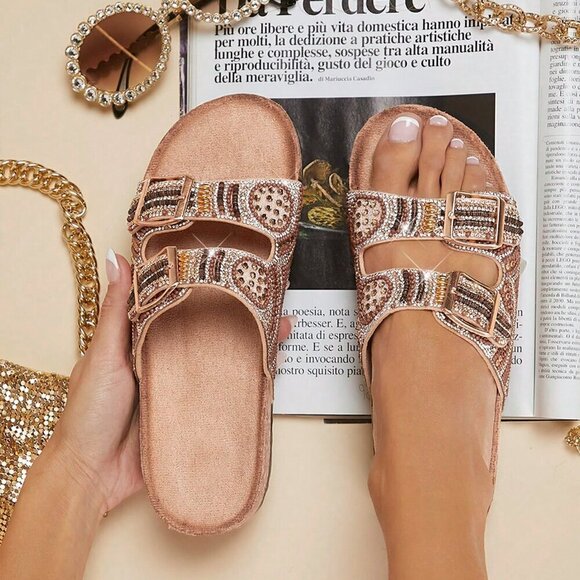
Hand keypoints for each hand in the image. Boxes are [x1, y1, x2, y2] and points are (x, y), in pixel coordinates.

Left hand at [51, 250, 295, 513]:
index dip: (207, 289)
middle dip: (243, 318)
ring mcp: (184, 388)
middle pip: (210, 334)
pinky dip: (248, 384)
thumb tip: (117, 258)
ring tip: (283, 333)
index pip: (182, 307)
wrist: (92, 476)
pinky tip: (270, 373)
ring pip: (223, 362)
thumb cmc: (89, 411)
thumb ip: (116, 310)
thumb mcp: (104, 354)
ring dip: (253, 349)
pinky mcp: (194, 414)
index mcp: (145, 340)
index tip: (233, 270)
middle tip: (274, 302)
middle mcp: (168, 361)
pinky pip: (225, 395)